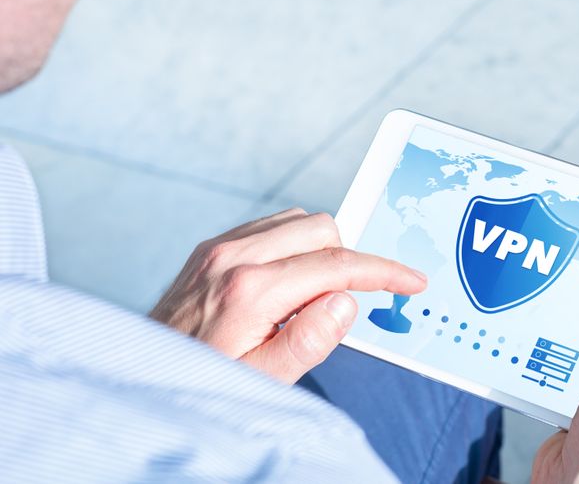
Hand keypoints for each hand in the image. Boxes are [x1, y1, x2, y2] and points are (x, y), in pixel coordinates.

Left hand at [150, 208, 425, 382]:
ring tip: (309, 298)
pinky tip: (285, 285)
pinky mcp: (208, 249)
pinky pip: (269, 227)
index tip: (412, 280)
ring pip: (297, 221)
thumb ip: (308, 341)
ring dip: (318, 251)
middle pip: (321, 230)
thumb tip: (346, 302)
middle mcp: (232, 257)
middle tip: (339, 304)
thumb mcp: (262, 380)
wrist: (141, 379)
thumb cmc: (201, 383)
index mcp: (250, 290)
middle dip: (346, 260)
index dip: (384, 272)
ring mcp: (217, 248)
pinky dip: (291, 246)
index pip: (337, 266)